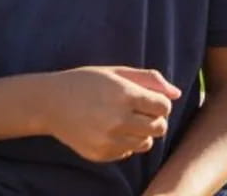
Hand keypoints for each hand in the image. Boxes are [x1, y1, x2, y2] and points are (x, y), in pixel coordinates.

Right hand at [39, 66, 181, 161]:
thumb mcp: (118, 72)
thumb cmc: (88, 82)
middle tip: (142, 112)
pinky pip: (127, 153)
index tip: (149, 99)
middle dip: (156, 119)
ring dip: (143, 133)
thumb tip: (176, 94)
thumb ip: (150, 79)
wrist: (50, 103)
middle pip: (159, 127)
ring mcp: (108, 139)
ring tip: (129, 122)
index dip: (160, 102)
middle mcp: (118, 119)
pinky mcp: (100, 154)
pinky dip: (126, 144)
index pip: (163, 106)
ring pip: (146, 144)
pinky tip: (113, 131)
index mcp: (125, 95)